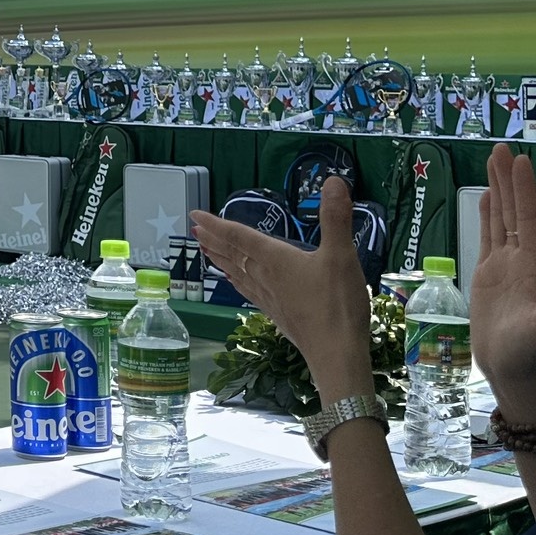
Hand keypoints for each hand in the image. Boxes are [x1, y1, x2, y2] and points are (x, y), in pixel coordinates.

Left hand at [189, 176, 374, 399]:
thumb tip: (333, 180)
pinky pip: (248, 292)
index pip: (239, 237)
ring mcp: (269, 299)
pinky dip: (238, 282)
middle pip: (233, 255)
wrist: (336, 354)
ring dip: (221, 260)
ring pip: (237, 274)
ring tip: (207, 252)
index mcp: (275, 260)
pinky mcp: (278, 315)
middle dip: (214, 240)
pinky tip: (238, 284)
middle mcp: (265, 277)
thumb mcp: (341, 256)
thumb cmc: (337, 303)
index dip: (217, 224)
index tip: (194, 215)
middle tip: (194, 230)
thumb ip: (336, 218)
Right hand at [469, 144, 535, 409]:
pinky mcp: (489, 276)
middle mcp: (522, 260)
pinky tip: (485, 199)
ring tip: (493, 162)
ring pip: (500, 219)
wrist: (513, 371)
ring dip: (497, 190)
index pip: (529, 219)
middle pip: (514, 211)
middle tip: (501, 147)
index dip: (525, 190)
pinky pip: (487, 238)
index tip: (521, 160)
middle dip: (509, 179)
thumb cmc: (530, 353)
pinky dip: (487, 215)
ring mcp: (505, 266)